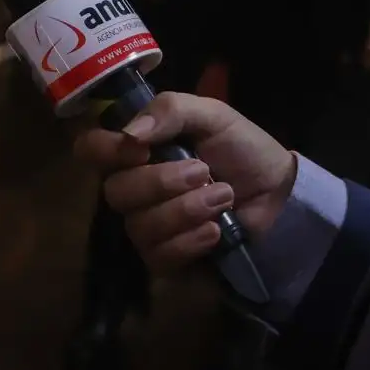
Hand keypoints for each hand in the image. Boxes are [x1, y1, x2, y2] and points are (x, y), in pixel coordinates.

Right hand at [74, 93, 294, 271]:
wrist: (279, 195)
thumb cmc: (243, 150)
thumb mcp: (213, 115)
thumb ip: (171, 110)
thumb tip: (130, 133)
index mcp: (137, 150)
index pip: (90, 149)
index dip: (105, 150)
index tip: (140, 148)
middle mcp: (134, 188)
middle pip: (115, 192)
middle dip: (163, 182)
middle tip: (204, 171)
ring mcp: (147, 226)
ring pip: (140, 226)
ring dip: (186, 210)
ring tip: (222, 198)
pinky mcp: (166, 260)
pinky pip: (159, 256)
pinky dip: (191, 241)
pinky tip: (216, 230)